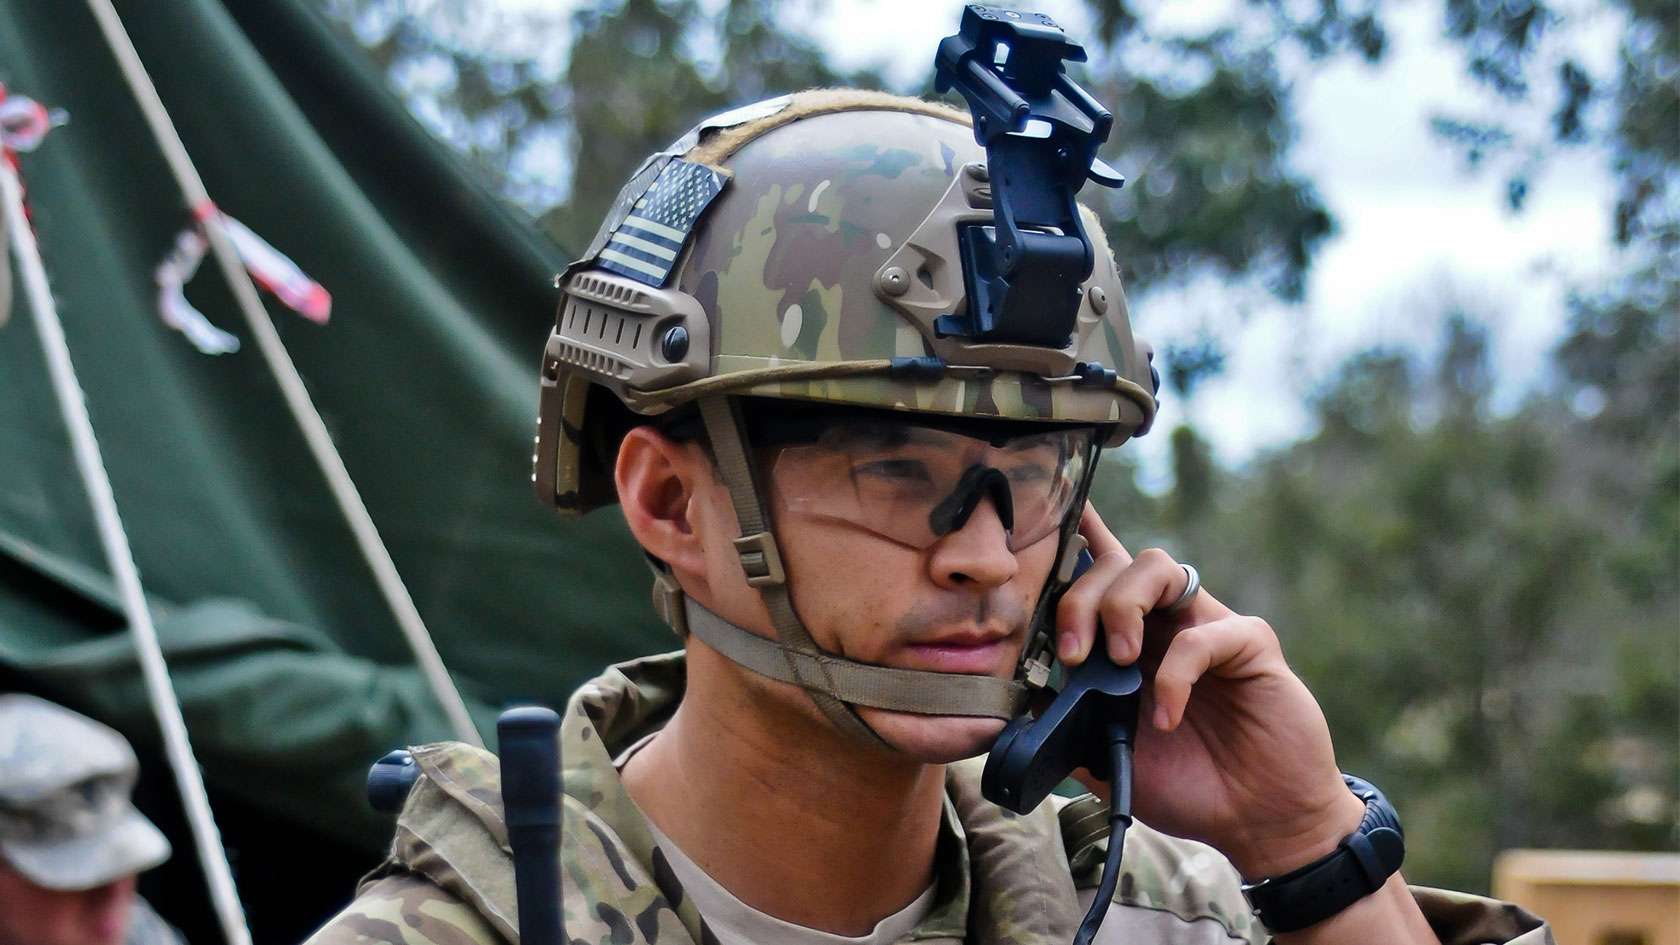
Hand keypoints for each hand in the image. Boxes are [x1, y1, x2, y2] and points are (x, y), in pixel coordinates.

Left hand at [1055, 503, 1364, 879]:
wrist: (1255, 820)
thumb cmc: (1186, 784)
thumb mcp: (1105, 758)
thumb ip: (1068, 723)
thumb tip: (1020, 697)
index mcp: (1128, 639)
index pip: (1097, 571)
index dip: (1074, 534)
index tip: (1043, 518)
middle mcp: (1164, 621)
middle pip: (1114, 563)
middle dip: (1079, 598)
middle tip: (1072, 654)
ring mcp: (1207, 625)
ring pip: (1158, 567)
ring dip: (1122, 606)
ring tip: (1117, 662)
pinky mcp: (1250, 644)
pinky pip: (1203, 634)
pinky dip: (1174, 674)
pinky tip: (1166, 716)